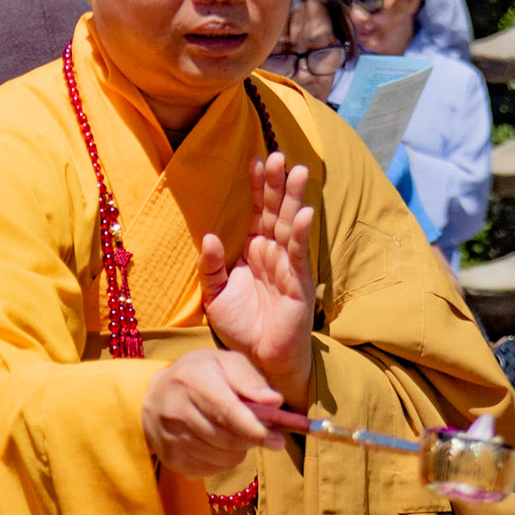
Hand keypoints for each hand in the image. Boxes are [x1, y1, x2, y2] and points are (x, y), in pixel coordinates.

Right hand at [142, 349, 283, 478]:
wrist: (156, 395)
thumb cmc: (200, 375)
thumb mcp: (225, 362)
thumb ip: (251, 379)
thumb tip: (274, 402)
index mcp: (191, 381)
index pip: (226, 412)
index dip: (254, 429)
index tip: (278, 440)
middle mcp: (175, 411)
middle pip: (227, 439)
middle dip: (253, 439)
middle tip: (266, 434)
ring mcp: (170, 438)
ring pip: (223, 457)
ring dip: (240, 449)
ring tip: (237, 432)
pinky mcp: (171, 459)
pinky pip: (213, 469)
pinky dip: (225, 459)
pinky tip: (220, 442)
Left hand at [201, 152, 315, 406]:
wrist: (258, 360)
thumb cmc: (241, 328)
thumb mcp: (215, 295)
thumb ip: (211, 266)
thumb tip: (210, 236)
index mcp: (254, 251)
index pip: (256, 212)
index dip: (256, 187)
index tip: (255, 159)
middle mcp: (273, 254)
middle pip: (276, 211)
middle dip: (277, 183)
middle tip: (279, 154)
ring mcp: (287, 267)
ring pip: (290, 226)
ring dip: (294, 199)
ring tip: (298, 170)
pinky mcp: (298, 284)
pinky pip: (299, 254)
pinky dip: (302, 234)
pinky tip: (304, 213)